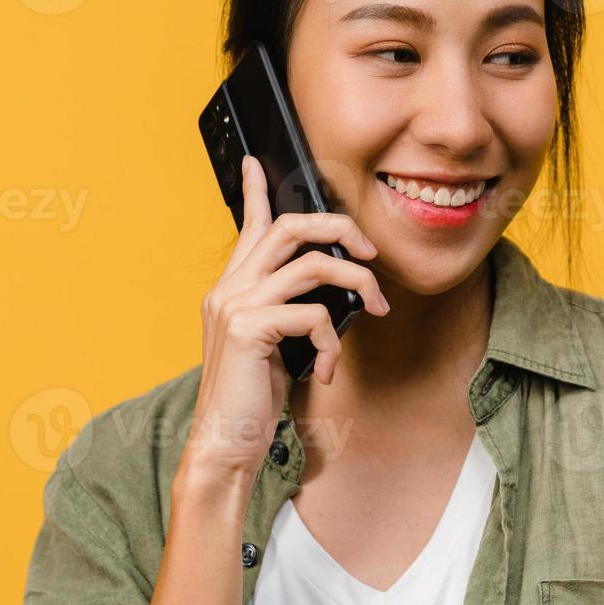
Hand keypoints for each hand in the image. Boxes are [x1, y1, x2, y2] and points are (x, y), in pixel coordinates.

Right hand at [180, 154, 389, 486]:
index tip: (257, 162)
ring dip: (357, 283)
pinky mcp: (249, 330)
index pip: (248, 226)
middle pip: (289, 227)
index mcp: (232, 288)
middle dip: (339, 228)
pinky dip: (333, 341)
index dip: (254, 191)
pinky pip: (313, 315)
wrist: (226, 442)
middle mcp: (228, 289)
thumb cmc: (255, 396)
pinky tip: (329, 369)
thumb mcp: (276, 344)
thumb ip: (292, 309)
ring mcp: (235, 307)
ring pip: (312, 265)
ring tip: (377, 308)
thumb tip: (337, 289)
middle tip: (370, 251)